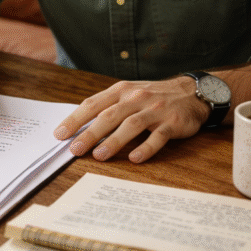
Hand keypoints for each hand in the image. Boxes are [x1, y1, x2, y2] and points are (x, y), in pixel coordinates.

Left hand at [54, 77, 209, 162]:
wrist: (191, 92)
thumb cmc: (152, 96)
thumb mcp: (128, 94)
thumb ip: (107, 107)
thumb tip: (78, 127)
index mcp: (121, 91)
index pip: (92, 104)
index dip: (75, 119)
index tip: (59, 134)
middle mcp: (136, 98)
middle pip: (109, 116)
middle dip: (90, 133)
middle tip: (75, 149)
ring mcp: (155, 110)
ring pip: (131, 125)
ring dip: (114, 141)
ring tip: (99, 156)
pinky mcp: (172, 123)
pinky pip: (158, 137)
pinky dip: (146, 148)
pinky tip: (134, 159)